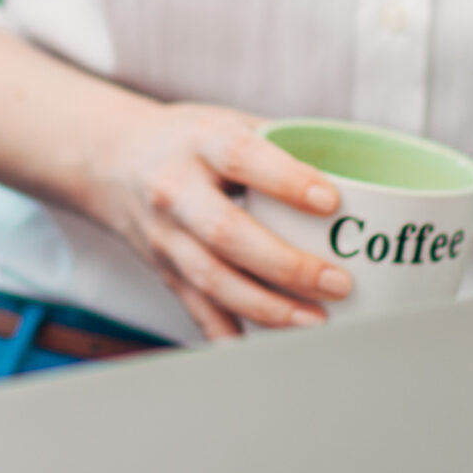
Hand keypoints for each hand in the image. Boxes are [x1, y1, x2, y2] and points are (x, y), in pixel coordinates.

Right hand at [80, 100, 354, 339]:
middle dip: (286, 264)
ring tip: (318, 320)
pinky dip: (232, 336)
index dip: (285, 180)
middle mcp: (175, 190)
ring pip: (212, 281)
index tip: (332, 201)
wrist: (112, 162)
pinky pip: (198, 311)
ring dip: (269, 308)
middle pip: (226, 233)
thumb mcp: (226, 122)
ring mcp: (166, 237)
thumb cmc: (187, 142)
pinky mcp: (165, 272)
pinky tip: (269, 351)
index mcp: (198, 142)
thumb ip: (283, 145)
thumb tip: (360, 176)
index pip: (240, 157)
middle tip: (339, 282)